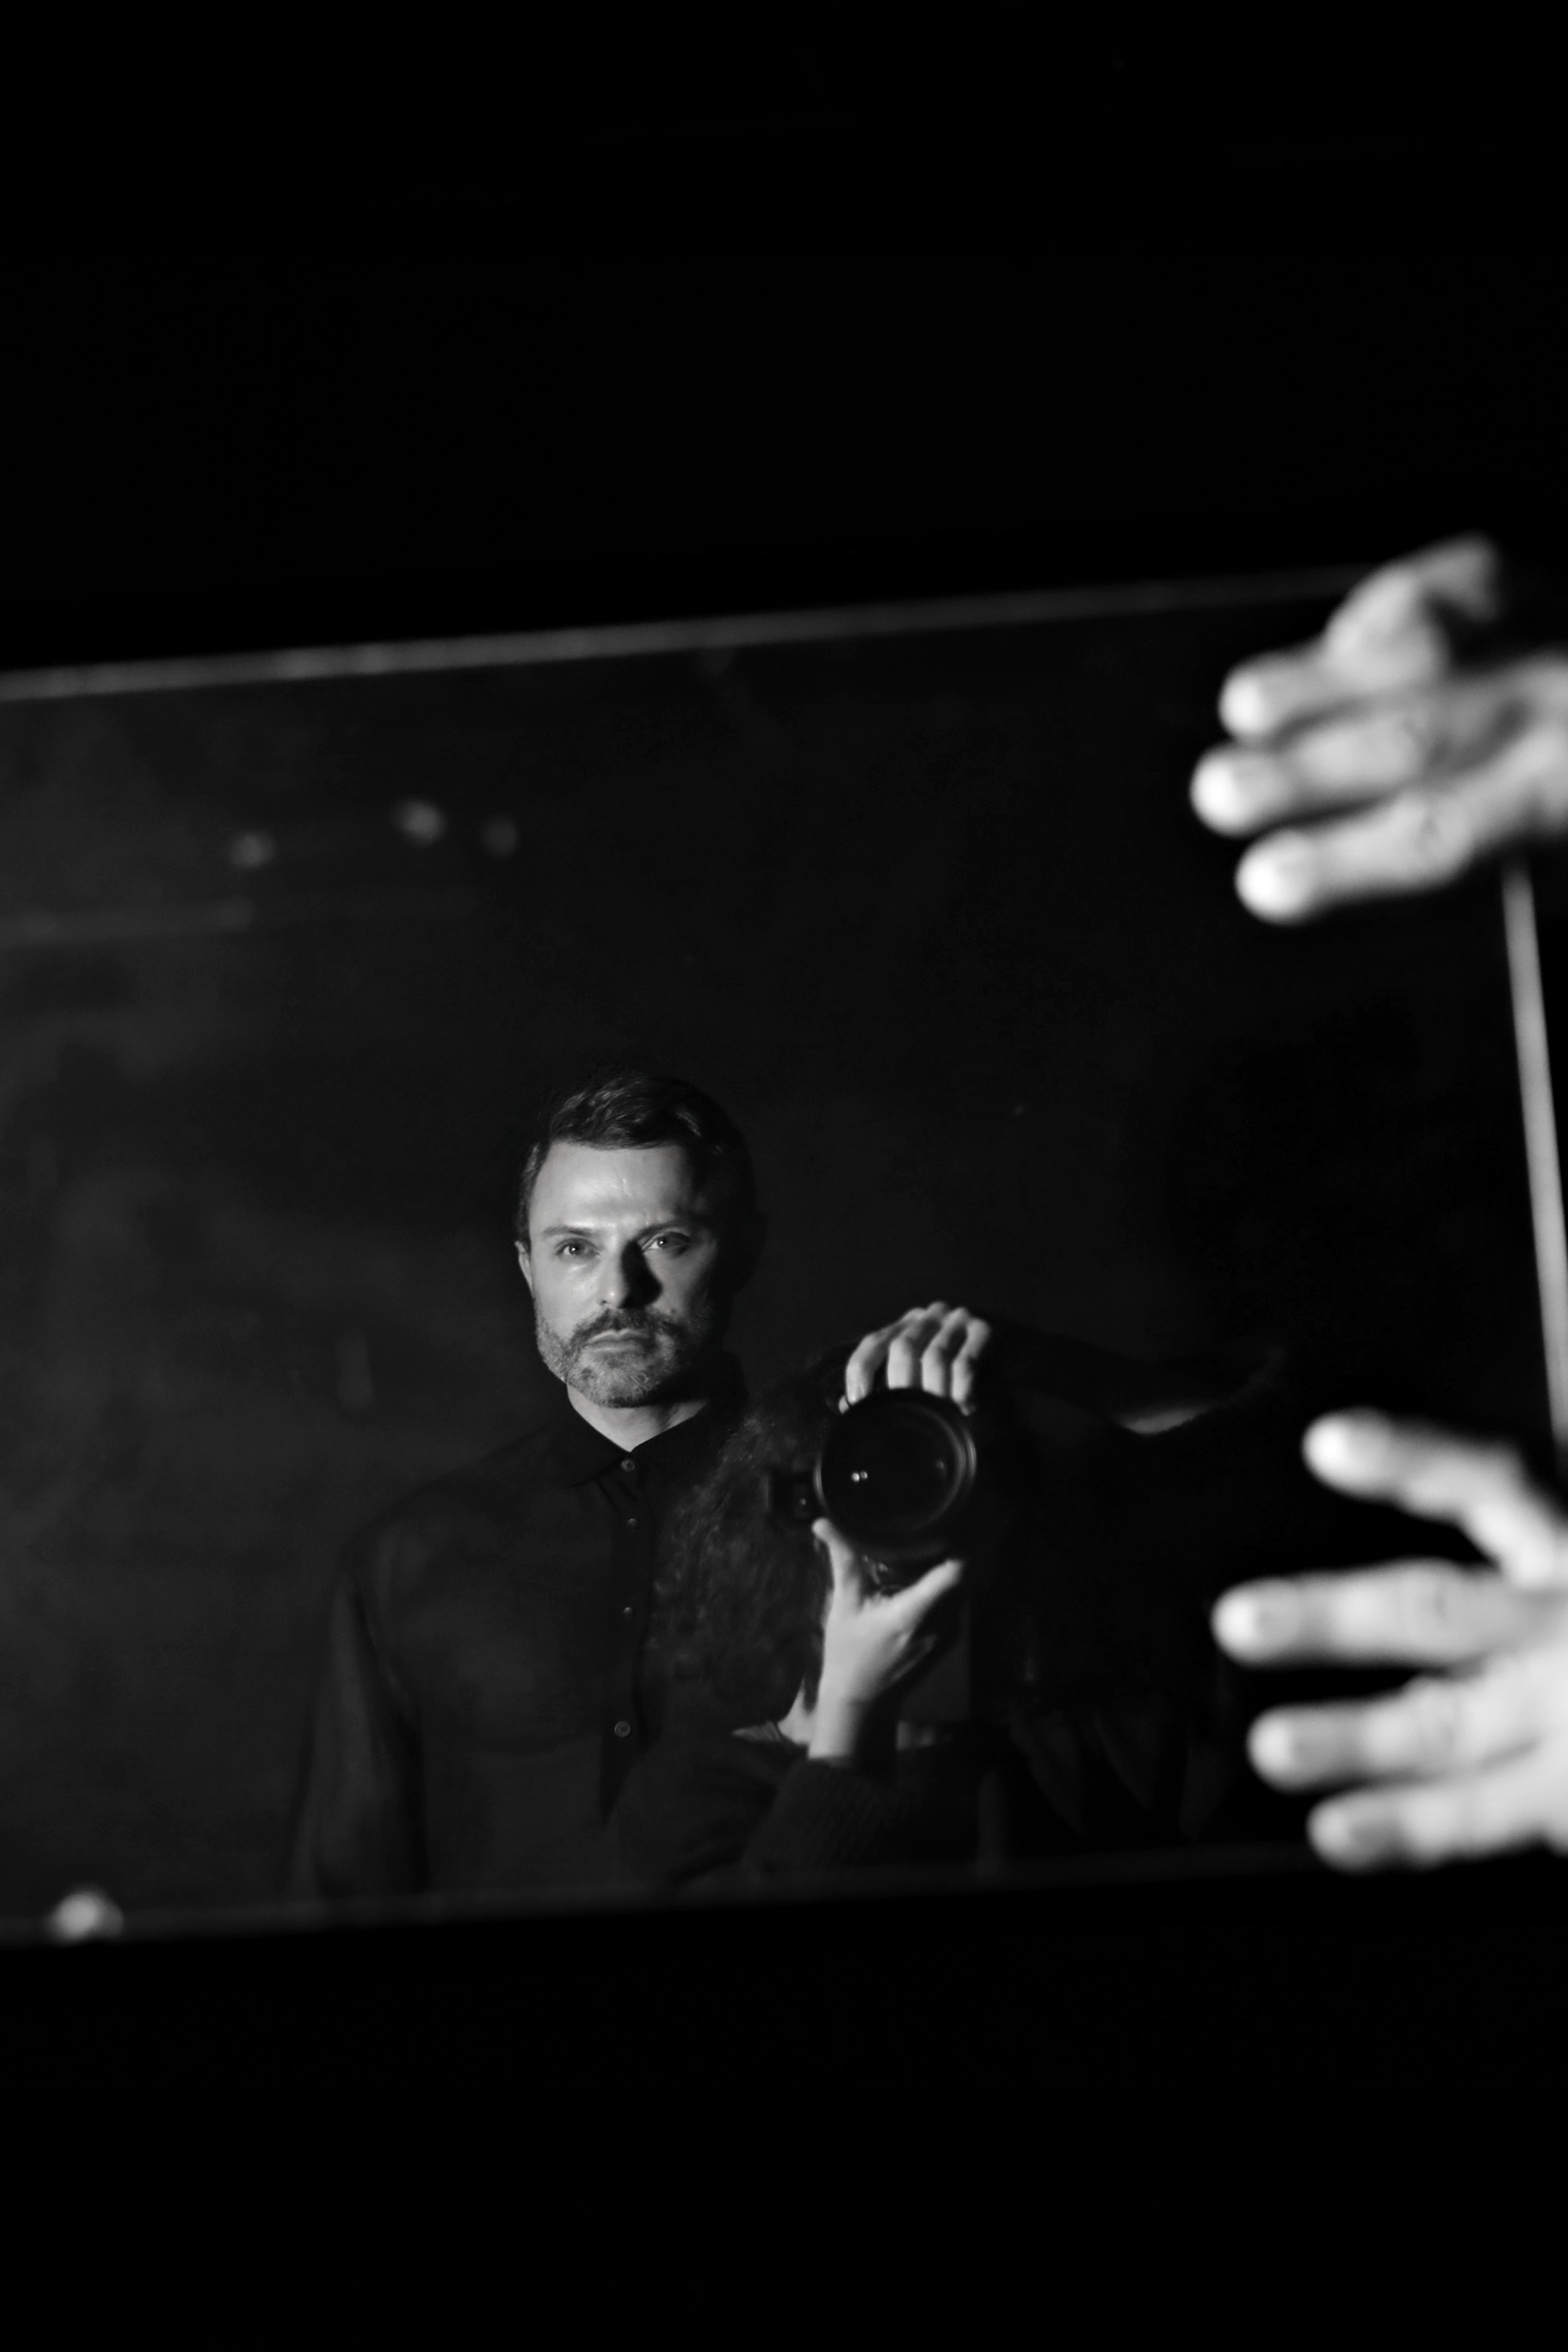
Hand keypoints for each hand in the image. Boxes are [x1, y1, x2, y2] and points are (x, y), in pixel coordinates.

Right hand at [804, 1518, 964, 1763]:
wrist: (862, 1701)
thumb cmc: (849, 1652)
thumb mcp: (844, 1604)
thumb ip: (843, 1560)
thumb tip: (823, 1522)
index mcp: (915, 1612)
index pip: (957, 1572)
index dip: (959, 1544)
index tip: (947, 1522)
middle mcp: (942, 1623)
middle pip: (967, 1576)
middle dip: (958, 1551)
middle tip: (940, 1527)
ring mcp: (950, 1635)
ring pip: (966, 1590)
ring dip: (955, 1570)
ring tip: (936, 1546)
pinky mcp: (951, 1642)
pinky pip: (960, 1605)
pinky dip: (952, 1589)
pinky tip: (931, 1578)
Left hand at [843, 1300, 992, 1411]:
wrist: (1017, 1351)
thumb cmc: (959, 1371)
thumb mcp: (920, 1375)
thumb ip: (889, 1387)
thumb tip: (848, 1408)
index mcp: (905, 1326)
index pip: (872, 1344)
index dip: (860, 1374)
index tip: (858, 1404)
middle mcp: (927, 1317)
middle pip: (902, 1349)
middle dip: (902, 1388)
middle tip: (908, 1418)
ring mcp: (956, 1319)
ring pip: (934, 1356)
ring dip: (934, 1392)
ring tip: (939, 1417)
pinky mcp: (984, 1329)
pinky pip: (965, 1360)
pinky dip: (960, 1387)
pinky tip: (964, 1406)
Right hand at [1189, 536, 1567, 919]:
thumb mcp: (1553, 874)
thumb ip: (1455, 850)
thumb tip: (1318, 876)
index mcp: (1562, 804)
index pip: (1440, 836)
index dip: (1346, 861)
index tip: (1266, 881)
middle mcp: (1556, 714)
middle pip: (1415, 739)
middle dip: (1306, 767)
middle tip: (1220, 791)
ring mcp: (1546, 638)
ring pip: (1428, 649)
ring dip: (1324, 678)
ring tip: (1245, 706)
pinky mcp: (1534, 590)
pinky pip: (1468, 579)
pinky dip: (1401, 602)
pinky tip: (1347, 637)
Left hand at [1211, 1412, 1567, 1868]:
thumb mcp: (1549, 1548)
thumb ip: (1503, 1506)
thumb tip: (1378, 1427)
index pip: (1494, 1484)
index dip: (1414, 1462)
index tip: (1326, 1444)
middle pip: (1445, 1613)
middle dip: (1336, 1617)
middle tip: (1239, 1620)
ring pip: (1450, 1727)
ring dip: (1355, 1741)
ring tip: (1273, 1747)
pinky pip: (1482, 1816)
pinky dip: (1407, 1830)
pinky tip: (1338, 1833)